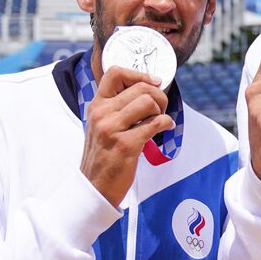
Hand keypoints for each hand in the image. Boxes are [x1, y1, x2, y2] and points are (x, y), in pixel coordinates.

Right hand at [79, 67, 172, 206]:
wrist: (94, 186)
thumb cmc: (103, 155)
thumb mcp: (101, 125)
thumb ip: (116, 108)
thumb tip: (147, 90)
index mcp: (96, 105)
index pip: (115, 73)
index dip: (139, 74)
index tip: (154, 82)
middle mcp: (102, 113)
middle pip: (140, 87)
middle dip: (159, 95)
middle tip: (161, 109)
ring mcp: (112, 128)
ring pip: (148, 102)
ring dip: (161, 110)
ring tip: (159, 121)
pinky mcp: (126, 144)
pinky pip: (155, 123)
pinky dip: (167, 123)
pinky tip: (166, 128)